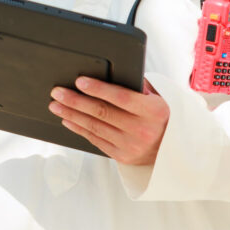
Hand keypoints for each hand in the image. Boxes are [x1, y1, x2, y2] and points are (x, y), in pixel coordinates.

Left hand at [49, 77, 169, 164]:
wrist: (174, 148)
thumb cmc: (159, 115)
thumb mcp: (156, 97)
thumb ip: (135, 85)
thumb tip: (107, 73)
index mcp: (155, 111)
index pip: (122, 97)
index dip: (99, 89)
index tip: (79, 81)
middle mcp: (144, 130)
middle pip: (102, 112)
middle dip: (76, 101)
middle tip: (57, 92)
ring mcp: (133, 146)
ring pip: (95, 127)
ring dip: (72, 114)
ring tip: (55, 104)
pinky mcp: (123, 157)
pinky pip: (96, 140)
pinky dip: (79, 128)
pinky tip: (67, 119)